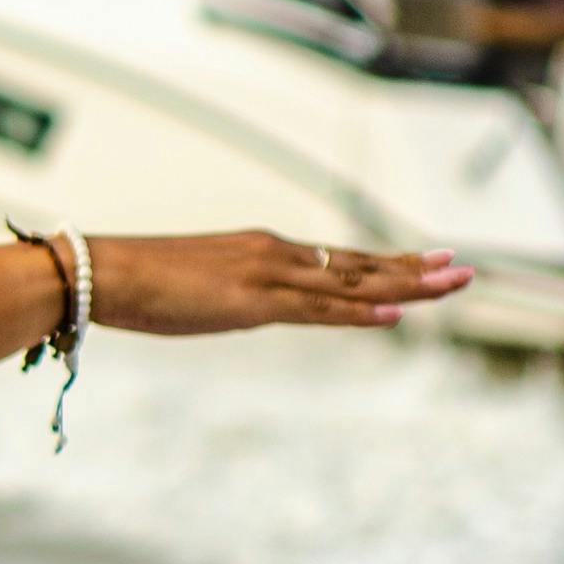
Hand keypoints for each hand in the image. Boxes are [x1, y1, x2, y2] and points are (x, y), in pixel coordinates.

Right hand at [86, 231, 470, 338]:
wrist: (98, 273)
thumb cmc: (134, 282)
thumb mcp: (195, 286)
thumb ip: (228, 293)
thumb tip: (240, 306)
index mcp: (261, 251)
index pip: (338, 258)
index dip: (387, 261)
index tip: (428, 260)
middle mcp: (274, 255)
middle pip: (358, 263)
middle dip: (415, 268)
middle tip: (465, 268)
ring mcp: (266, 276)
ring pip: (351, 282)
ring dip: (407, 284)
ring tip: (453, 284)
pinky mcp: (252, 302)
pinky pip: (318, 310)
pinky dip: (360, 311)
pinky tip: (396, 313)